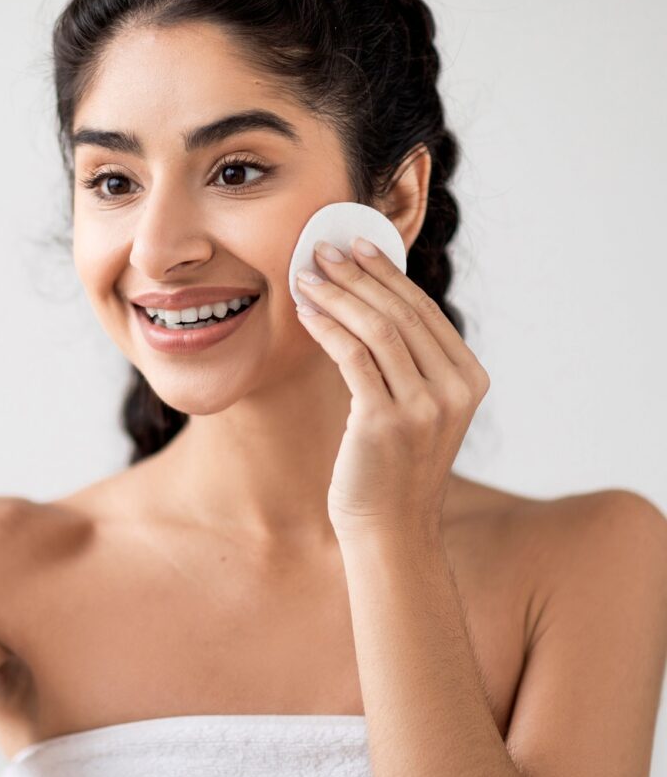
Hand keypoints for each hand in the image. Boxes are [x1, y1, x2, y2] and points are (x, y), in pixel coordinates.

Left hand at [295, 236, 489, 541]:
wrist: (389, 530)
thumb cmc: (393, 468)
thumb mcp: (418, 410)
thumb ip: (411, 365)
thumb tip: (373, 306)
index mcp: (470, 379)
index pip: (423, 311)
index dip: (388, 273)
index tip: (357, 246)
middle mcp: (455, 389)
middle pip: (401, 312)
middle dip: (358, 274)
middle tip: (323, 249)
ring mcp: (424, 406)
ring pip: (377, 329)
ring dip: (338, 294)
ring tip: (306, 274)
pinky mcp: (385, 421)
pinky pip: (353, 357)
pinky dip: (326, 328)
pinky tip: (305, 312)